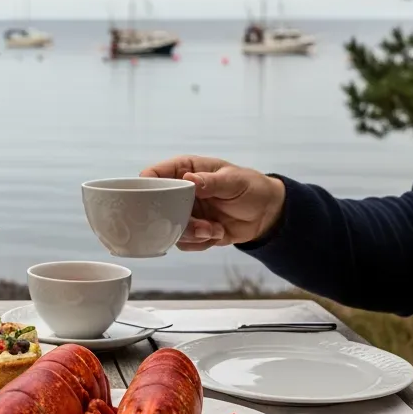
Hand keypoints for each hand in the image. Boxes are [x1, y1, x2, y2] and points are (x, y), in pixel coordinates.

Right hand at [140, 155, 285, 250]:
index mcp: (184, 170)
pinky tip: (217, 233)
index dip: (146, 187)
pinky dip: (200, 242)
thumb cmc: (250, 187)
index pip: (154, 175)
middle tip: (197, 224)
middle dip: (173, 219)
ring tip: (213, 229)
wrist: (266, 213)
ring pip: (169, 228)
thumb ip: (210, 182)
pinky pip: (184, 243)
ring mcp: (185, 212)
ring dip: (191, 234)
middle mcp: (179, 192)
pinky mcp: (192, 231)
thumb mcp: (233, 181)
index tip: (151, 201)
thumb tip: (189, 179)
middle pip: (157, 207)